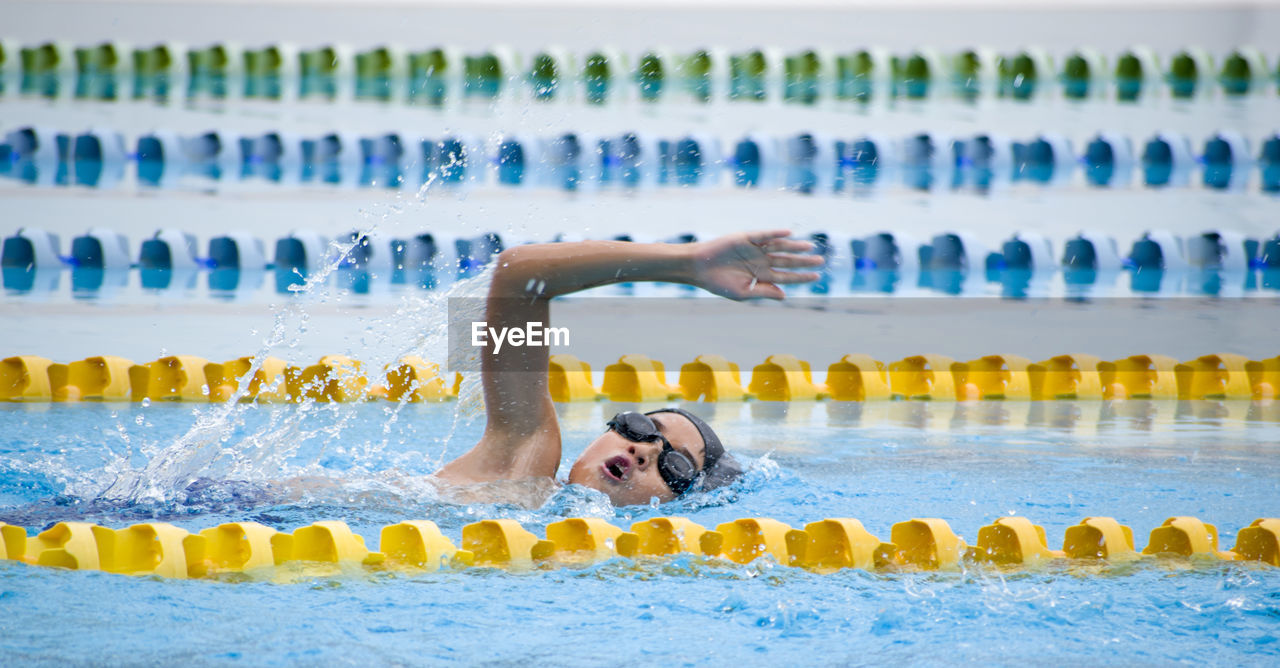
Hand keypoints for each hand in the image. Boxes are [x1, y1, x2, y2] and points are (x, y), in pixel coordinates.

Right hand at [690, 230, 824, 299]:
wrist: (699, 268)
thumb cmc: (719, 283)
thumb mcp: (744, 292)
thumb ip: (765, 291)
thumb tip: (785, 294)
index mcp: (761, 275)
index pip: (786, 276)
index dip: (801, 277)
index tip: (816, 277)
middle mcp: (761, 261)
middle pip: (787, 260)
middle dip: (804, 261)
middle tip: (821, 261)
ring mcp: (755, 248)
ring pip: (780, 246)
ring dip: (795, 246)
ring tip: (810, 247)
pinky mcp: (747, 237)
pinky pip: (764, 235)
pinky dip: (776, 233)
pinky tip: (789, 234)